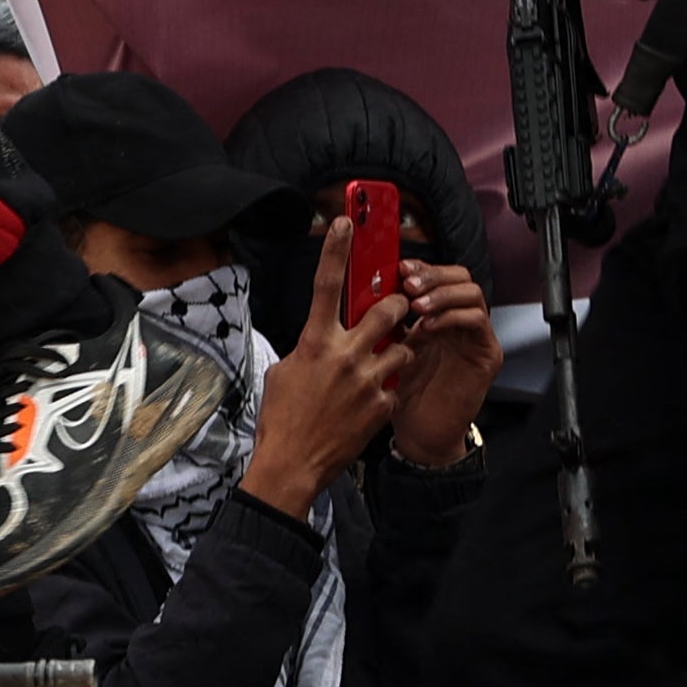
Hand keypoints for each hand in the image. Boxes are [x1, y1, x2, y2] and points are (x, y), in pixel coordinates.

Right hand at [240, 249, 408, 518]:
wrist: (293, 463)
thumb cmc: (282, 416)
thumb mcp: (285, 370)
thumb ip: (308, 348)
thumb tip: (320, 339)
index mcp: (315, 342)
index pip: (327, 284)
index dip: (336, 250)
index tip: (346, 223)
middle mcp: (345, 356)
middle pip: (388, 311)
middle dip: (399, 306)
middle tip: (399, 307)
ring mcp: (368, 382)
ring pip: (404, 349)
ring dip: (400, 350)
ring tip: (387, 361)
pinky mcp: (382, 407)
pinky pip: (396, 386)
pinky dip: (389, 388)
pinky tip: (373, 401)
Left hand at [386, 256, 499, 467]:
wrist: (417, 433)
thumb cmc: (400, 391)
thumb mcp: (387, 344)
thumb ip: (385, 316)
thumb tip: (365, 285)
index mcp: (434, 314)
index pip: (436, 274)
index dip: (419, 266)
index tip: (398, 267)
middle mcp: (458, 320)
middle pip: (458, 276)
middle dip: (432, 274)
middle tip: (408, 283)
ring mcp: (475, 336)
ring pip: (471, 292)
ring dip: (441, 293)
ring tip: (416, 304)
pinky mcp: (487, 354)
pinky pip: (477, 321)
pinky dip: (452, 316)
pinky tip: (428, 326)